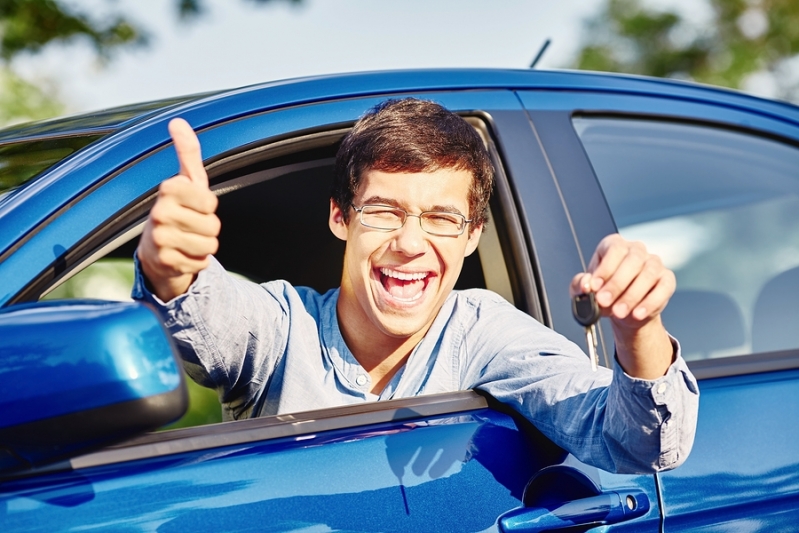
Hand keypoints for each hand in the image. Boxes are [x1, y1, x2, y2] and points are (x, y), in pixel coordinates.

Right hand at [136, 118, 219, 301]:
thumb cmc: (177, 209)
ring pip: (209, 246)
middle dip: (208, 228)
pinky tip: (182, 254)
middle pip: (213, 226)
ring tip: (187, 239)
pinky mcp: (165, 263)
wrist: (155, 249)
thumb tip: (178, 122)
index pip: (210, 201)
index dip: (208, 205)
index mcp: (168, 190)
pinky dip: (196, 261)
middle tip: (190, 224)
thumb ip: (188, 152)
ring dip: (204, 245)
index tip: (194, 204)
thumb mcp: (186, 180)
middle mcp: (160, 214)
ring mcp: (160, 240)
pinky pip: (201, 263)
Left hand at [570, 234, 675, 378]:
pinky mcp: (667, 280)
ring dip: (632, 296)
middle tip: (604, 301)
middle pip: (632, 261)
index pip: (614, 249)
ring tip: (619, 312)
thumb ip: (580, 284)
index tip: (594, 286)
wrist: (623, 311)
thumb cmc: (604, 294)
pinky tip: (637, 313)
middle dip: (616, 284)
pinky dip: (650, 303)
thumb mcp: (586, 290)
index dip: (604, 268)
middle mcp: (636, 250)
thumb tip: (585, 284)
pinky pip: (663, 289)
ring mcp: (654, 263)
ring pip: (648, 275)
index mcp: (615, 246)